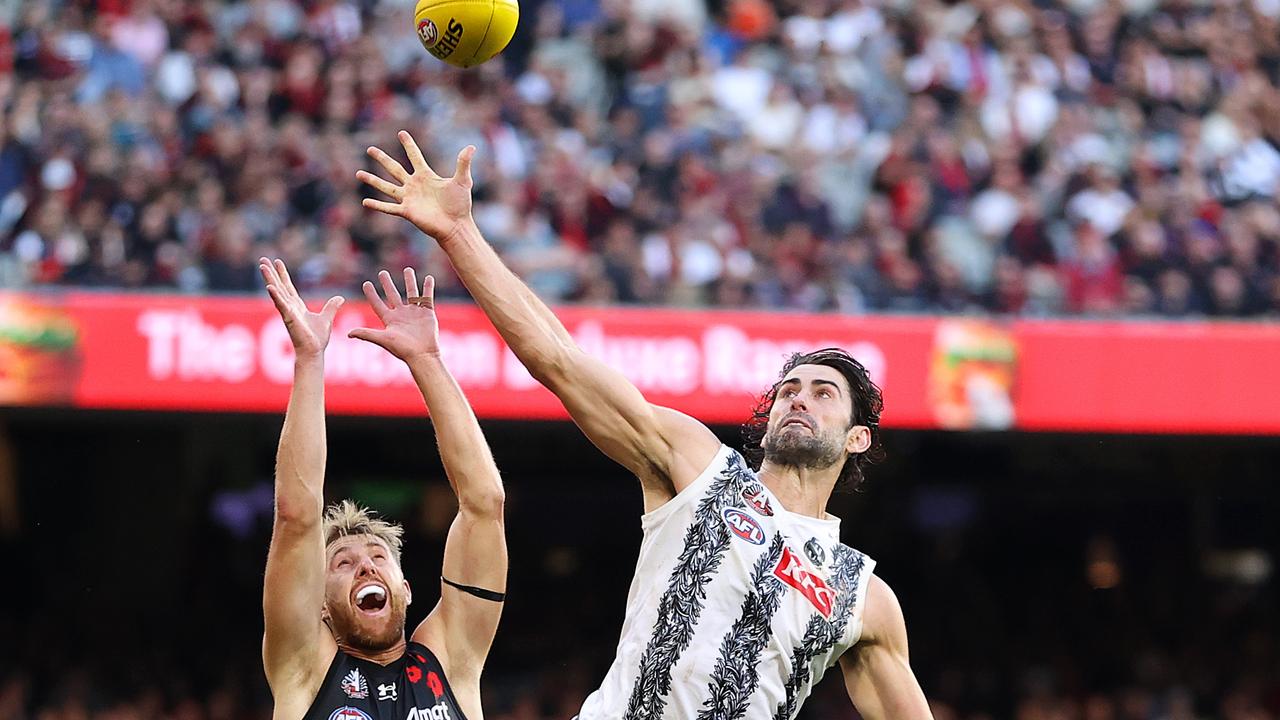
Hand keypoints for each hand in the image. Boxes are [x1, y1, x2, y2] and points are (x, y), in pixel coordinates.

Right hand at [259, 257, 343, 358]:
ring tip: (262, 267)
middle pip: (278, 286)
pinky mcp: (289, 318)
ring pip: (276, 292)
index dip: (282, 274)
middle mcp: (289, 307)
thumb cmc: (317, 338)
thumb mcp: (327, 318)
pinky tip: (269, 287)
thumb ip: (331, 307)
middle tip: (262, 258)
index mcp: (297, 306)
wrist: (314, 352)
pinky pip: (281, 305)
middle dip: (270, 273)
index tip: (277, 261)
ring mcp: (287, 312)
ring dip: (269, 279)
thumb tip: (340, 298)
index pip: (288, 286)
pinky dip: (276, 296)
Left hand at [348, 267, 440, 362]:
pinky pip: (427, 297)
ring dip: (409, 281)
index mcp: (389, 319)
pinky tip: (428, 277)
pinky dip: (428, 287)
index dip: (371, 294)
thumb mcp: (383, 339)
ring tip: (407, 269)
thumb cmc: (402, 349)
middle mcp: (401, 314)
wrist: (422, 355)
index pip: (377, 303)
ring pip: (411, 292)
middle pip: (393, 295)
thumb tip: (348, 333)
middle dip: (387, 284)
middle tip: (382, 272)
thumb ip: (367, 334)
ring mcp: (414, 313)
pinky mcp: (427, 313)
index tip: (366, 283)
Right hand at [357, 131, 474, 242]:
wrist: (456, 226)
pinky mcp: (407, 211)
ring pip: (386, 187)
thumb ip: (463, 163)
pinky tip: (365, 202)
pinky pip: (389, 208)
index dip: (409, 145)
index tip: (401, 133)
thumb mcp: (463, 181)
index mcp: (426, 176)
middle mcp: (414, 185)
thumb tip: (472, 146)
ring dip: (372, 180)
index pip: (415, 156)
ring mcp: (409, 198)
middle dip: (382, 158)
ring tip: (358, 173)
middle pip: (394, 168)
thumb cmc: (460, 205)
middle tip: (370, 148)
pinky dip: (377, 205)